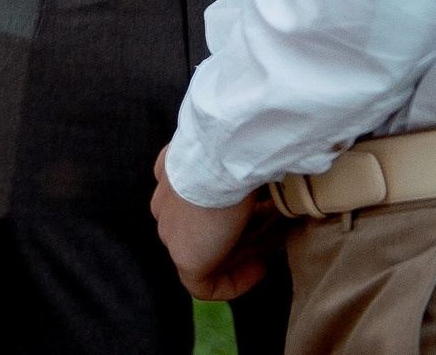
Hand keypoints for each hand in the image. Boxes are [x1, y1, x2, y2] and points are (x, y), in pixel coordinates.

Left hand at [152, 146, 279, 300]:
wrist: (219, 156)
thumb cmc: (232, 149)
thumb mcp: (232, 153)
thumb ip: (238, 166)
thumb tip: (266, 174)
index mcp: (171, 176)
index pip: (192, 203)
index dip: (228, 212)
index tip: (258, 210)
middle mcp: (165, 203)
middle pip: (201, 229)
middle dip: (238, 233)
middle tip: (269, 230)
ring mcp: (171, 232)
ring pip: (204, 253)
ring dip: (240, 254)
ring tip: (269, 246)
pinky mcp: (184, 258)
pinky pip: (203, 285)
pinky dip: (234, 283)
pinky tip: (260, 268)